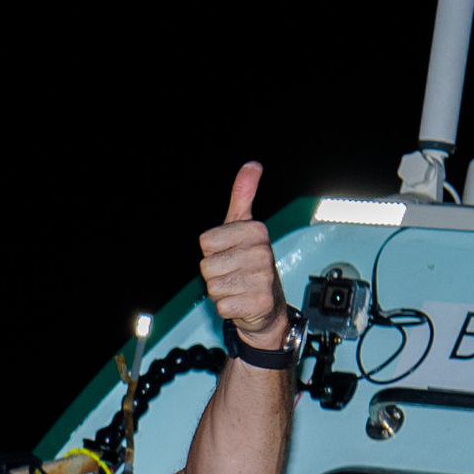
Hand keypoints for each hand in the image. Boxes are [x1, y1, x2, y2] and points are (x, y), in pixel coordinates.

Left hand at [198, 162, 288, 344]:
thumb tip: (252, 165)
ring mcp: (262, 278)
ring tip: (238, 287)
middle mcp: (261, 252)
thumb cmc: (249, 262)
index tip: (230, 253)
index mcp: (255, 231)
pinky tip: (242, 302)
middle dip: (215, 274)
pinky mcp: (259, 303)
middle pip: (206, 266)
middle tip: (234, 274)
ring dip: (220, 291)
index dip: (212, 252)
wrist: (267, 305)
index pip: (205, 242)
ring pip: (212, 286)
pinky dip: (227, 308)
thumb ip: (243, 195)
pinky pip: (221, 306)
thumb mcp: (244, 226)